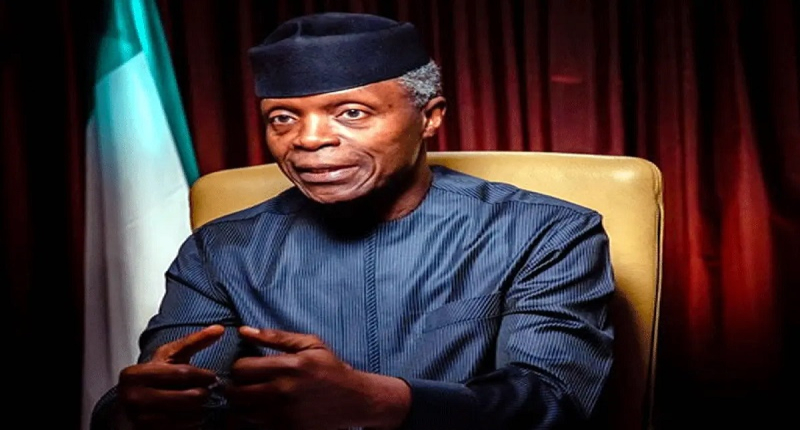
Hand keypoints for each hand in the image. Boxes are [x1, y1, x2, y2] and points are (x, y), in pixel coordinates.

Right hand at [117, 325, 224, 429]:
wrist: (129, 406)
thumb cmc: (152, 377)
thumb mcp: (168, 356)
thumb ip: (193, 342)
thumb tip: (219, 329)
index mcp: (135, 374)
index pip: (182, 374)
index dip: (203, 375)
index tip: (212, 377)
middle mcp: (133, 397)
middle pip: (186, 397)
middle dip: (203, 394)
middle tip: (208, 392)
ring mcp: (138, 418)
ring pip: (185, 416)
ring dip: (200, 411)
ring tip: (201, 404)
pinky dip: (192, 424)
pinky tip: (193, 416)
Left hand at [226, 326, 410, 429]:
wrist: (355, 400)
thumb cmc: (331, 368)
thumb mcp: (310, 344)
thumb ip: (275, 337)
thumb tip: (243, 331)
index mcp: (287, 366)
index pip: (240, 368)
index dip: (240, 366)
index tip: (248, 367)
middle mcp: (283, 391)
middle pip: (236, 393)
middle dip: (236, 387)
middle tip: (246, 384)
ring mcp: (284, 415)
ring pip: (242, 413)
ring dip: (243, 405)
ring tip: (253, 398)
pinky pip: (256, 427)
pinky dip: (254, 420)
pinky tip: (264, 411)